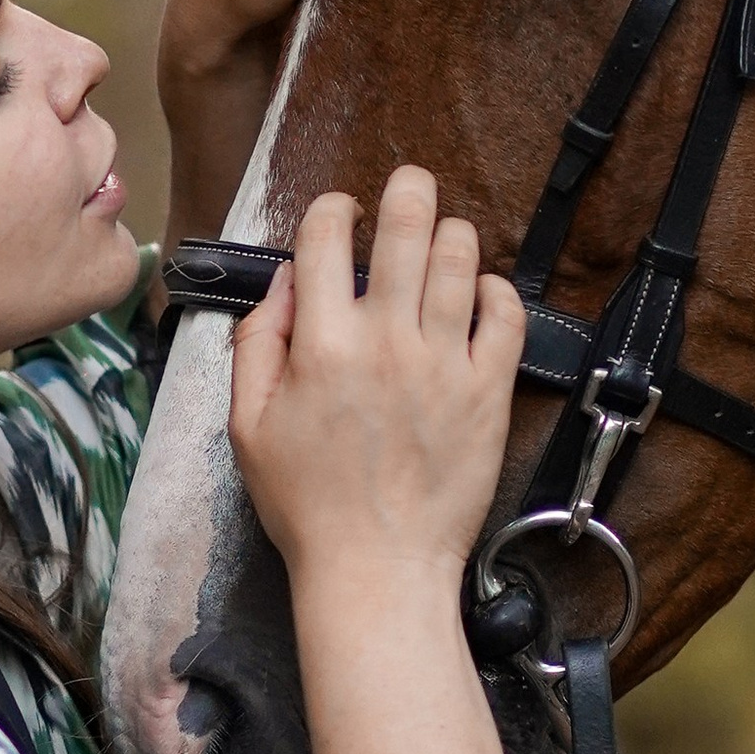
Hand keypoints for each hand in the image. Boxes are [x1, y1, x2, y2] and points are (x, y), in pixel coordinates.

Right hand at [228, 171, 538, 753]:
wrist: (376, 571)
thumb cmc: (307, 506)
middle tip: (410, 182)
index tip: (338, 213)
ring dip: (452, 235)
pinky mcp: (488, 390)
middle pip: (406, 228)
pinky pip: (507, 315)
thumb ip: (258, 343)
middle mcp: (387, 341)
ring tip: (445, 237)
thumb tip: (284, 281)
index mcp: (322, 344)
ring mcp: (445, 363)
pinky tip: (482, 292)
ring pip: (461, 260)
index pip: (327, 238)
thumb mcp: (247, 425)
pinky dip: (497, 290)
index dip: (331, 209)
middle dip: (408, 190)